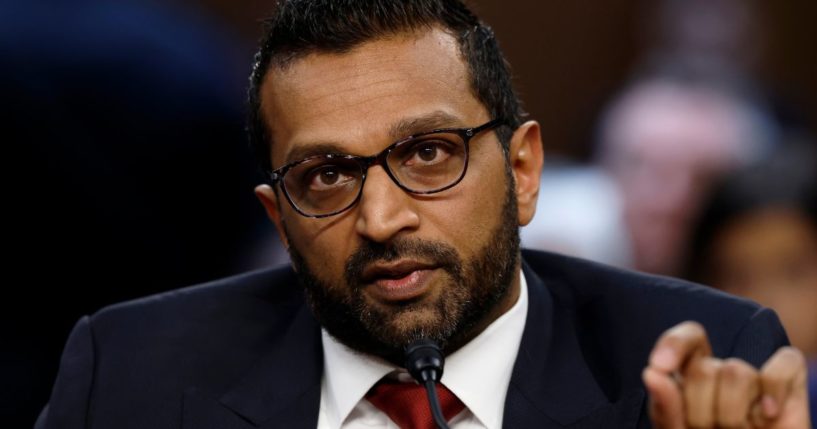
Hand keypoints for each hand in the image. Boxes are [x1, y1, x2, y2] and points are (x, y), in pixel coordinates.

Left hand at [643, 321, 811, 427]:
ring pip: (735, 371)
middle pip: (704, 367)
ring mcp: (757, 376)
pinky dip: (773, 394)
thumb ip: (665, 406)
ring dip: (731, 414)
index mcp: (693, 375)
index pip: (687, 339)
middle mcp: (724, 371)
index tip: (658, 366)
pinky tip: (766, 417)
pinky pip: (782, 366)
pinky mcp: (790, 379)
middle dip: (700, 410)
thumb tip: (651, 373)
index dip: (673, 344)